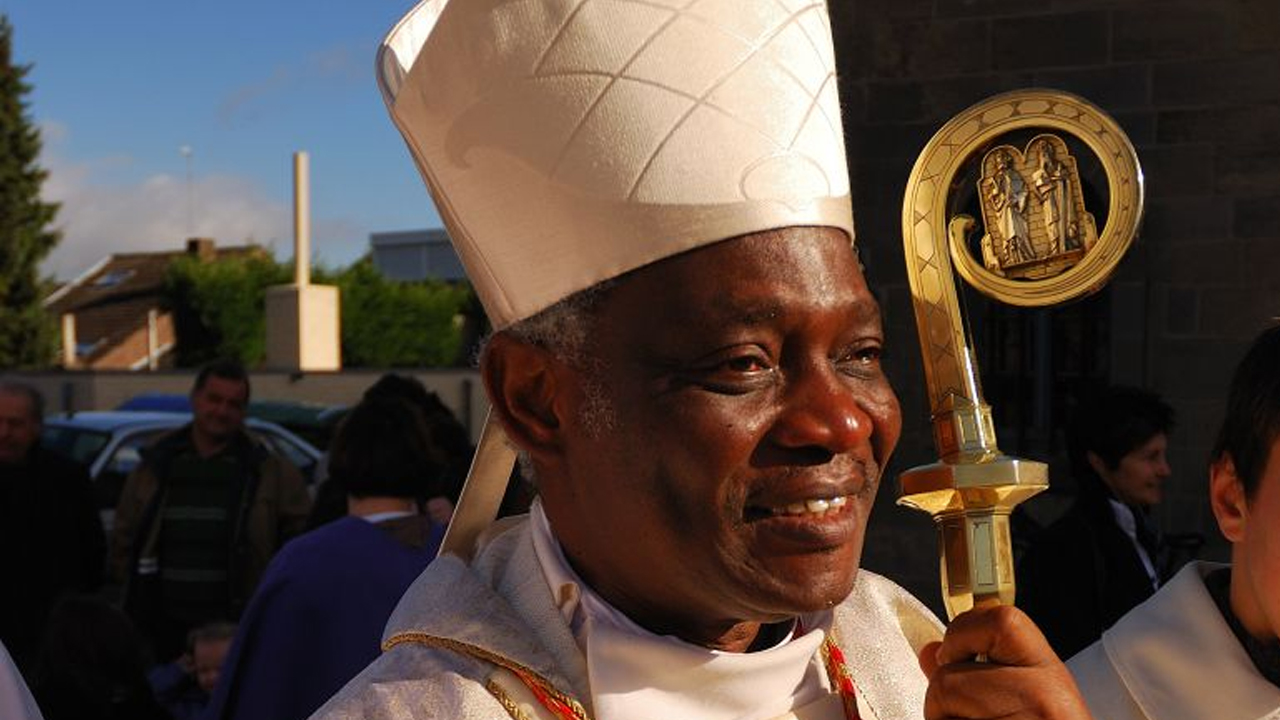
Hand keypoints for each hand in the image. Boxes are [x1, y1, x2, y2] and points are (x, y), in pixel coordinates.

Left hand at [917, 604, 1090, 719]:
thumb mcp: (1026, 700)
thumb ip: (978, 674)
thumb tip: (931, 651)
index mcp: (1050, 674)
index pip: (1001, 620)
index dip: (963, 633)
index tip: (957, 656)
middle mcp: (1045, 698)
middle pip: (948, 680)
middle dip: (945, 702)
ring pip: (939, 711)